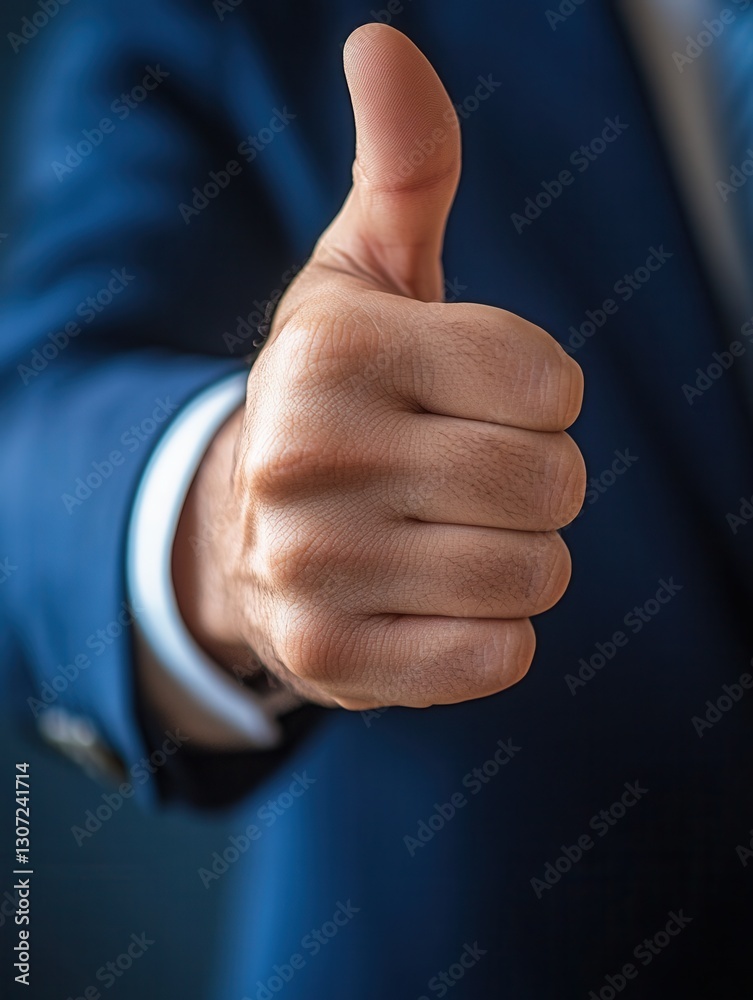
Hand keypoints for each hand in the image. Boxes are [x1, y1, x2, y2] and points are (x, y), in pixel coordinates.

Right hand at [173, 23, 585, 710]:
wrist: (242, 533)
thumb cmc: (336, 395)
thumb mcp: (361, 277)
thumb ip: (402, 164)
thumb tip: (381, 42)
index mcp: (334, 349)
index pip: (550, 387)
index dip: (541, 399)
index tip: (483, 403)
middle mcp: (308, 455)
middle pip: (553, 484)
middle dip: (537, 481)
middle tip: (466, 477)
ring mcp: (312, 566)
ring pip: (534, 575)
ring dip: (519, 558)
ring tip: (445, 539)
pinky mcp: (329, 657)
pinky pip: (496, 657)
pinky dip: (490, 634)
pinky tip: (431, 603)